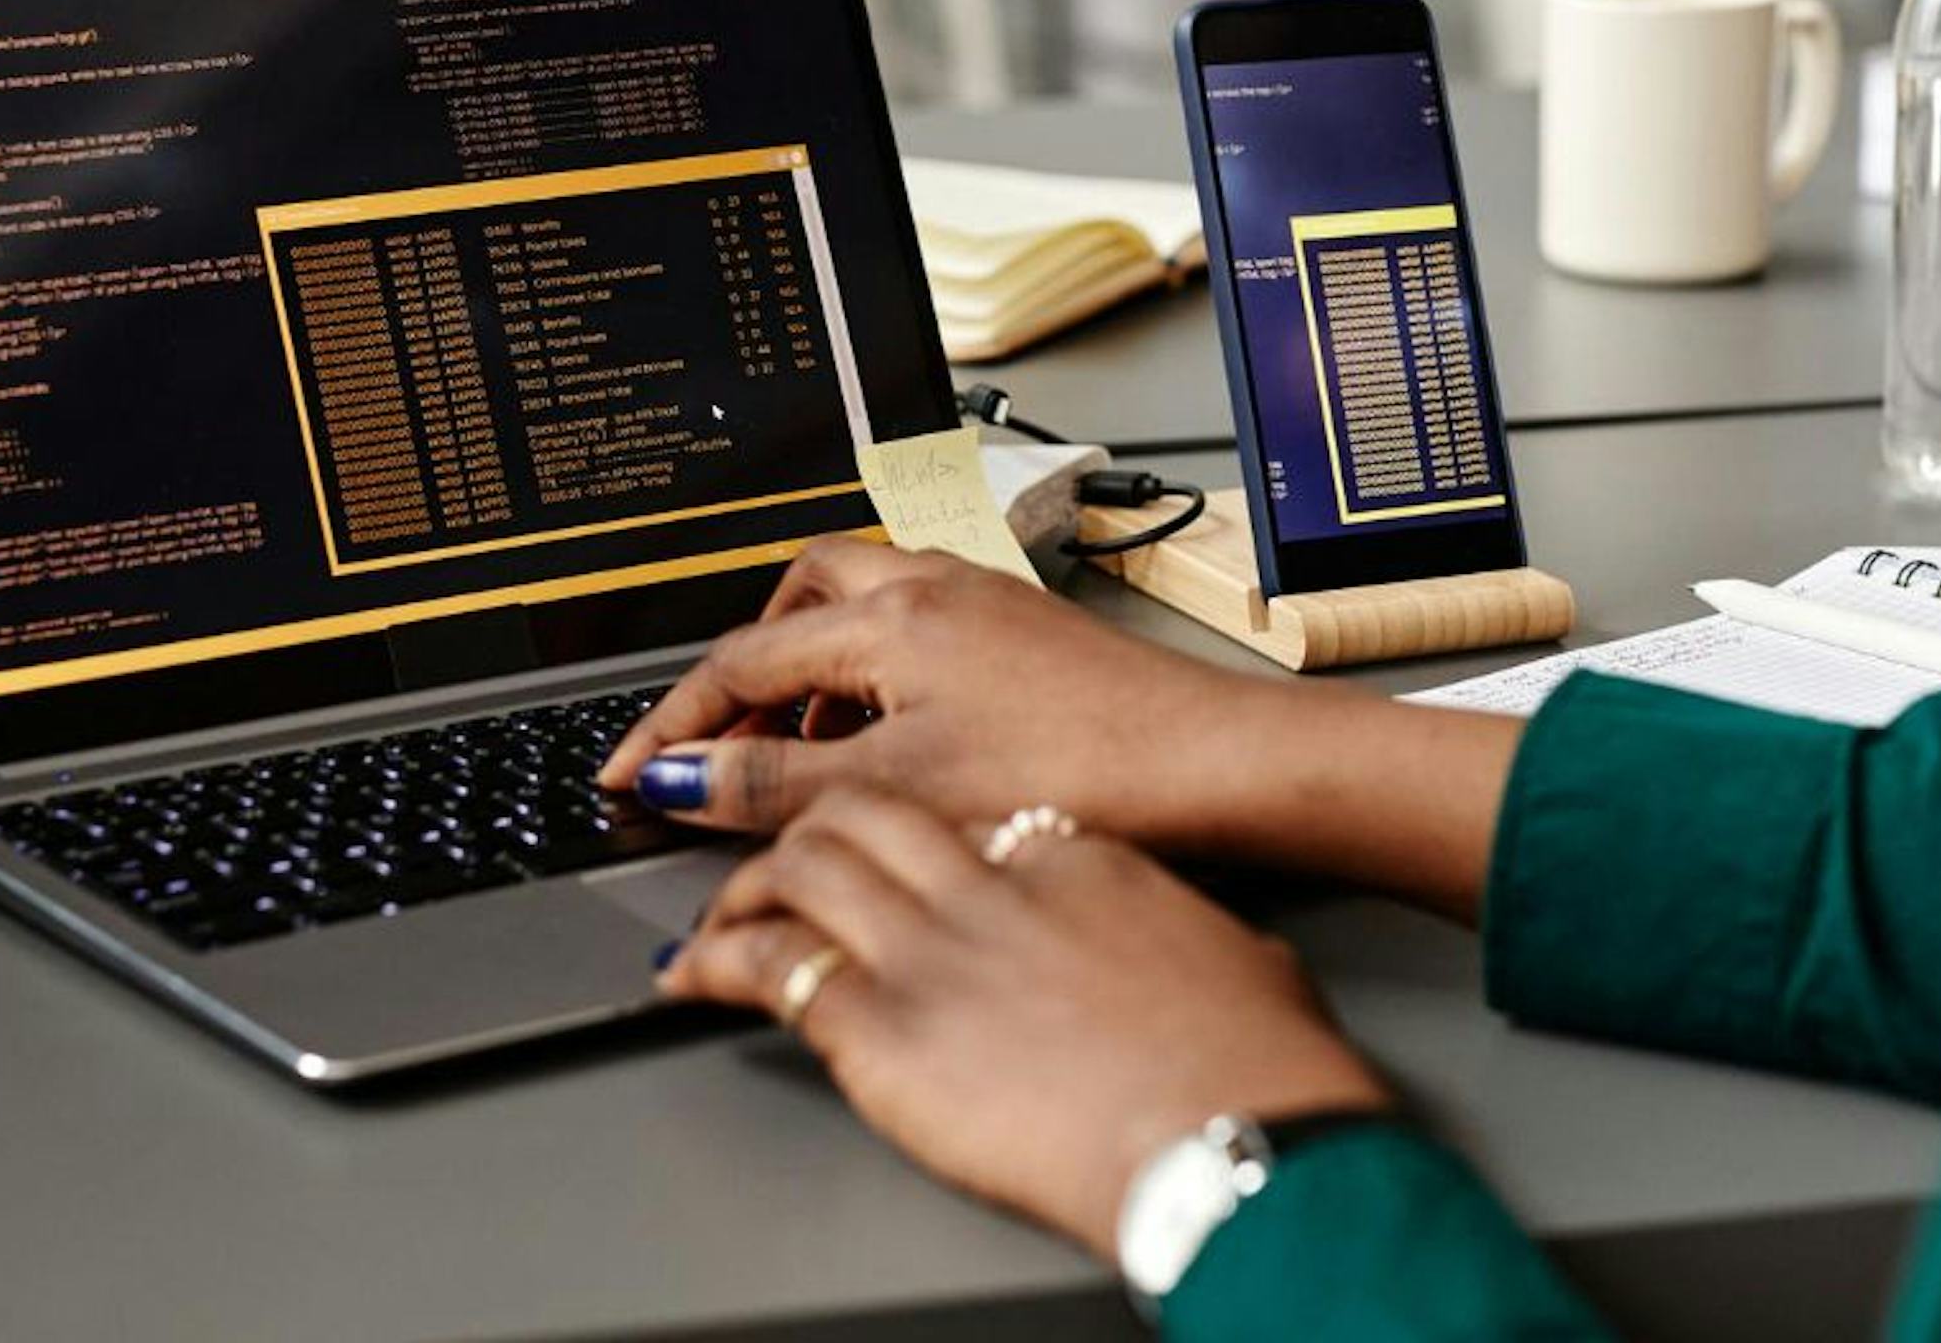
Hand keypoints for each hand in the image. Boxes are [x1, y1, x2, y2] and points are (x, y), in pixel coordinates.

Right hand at [597, 539, 1529, 917]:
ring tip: (803, 764)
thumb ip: (775, 790)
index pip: (740, 663)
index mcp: (889, 615)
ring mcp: (985, 606)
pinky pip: (915, 641)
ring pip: (861, 616)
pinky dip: (876, 690)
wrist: (1217, 765)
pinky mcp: (1026, 638)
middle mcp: (933, 587)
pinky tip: (893, 756)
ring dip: (814, 682)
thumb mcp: (897, 790)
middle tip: (721, 745)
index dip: (674, 726)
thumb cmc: (1083, 767)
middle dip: (747, 670)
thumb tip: (682, 782)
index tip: (629, 776)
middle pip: (798, 601)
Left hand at [656, 788, 1390, 1254]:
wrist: (1231, 1132)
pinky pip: (773, 968)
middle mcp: (987, 880)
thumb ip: (1152, 923)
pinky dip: (719, 961)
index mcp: (1068, 852)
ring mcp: (929, 947)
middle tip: (776, 852)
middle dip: (806, 824)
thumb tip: (1150, 937)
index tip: (890, 856)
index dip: (908, 834)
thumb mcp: (1213, 948)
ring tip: (725, 910)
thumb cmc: (1245, 1059)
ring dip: (750, 883)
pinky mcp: (884, 1027)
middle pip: (861, 808)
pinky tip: (694, 971)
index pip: (959, 815)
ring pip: (799, 864)